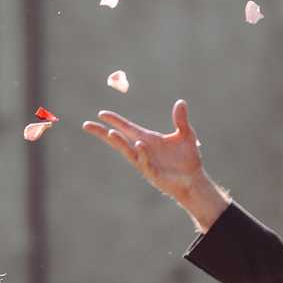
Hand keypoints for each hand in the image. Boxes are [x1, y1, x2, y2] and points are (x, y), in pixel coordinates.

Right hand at [83, 100, 228, 229]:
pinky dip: (142, 154)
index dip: (115, 120)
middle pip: (118, 140)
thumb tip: (180, 102)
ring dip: (119, 142)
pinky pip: (145, 163)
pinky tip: (140, 144)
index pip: (127, 128)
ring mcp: (145, 162)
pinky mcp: (153, 174)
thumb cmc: (187, 158)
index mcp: (147, 139)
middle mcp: (142, 150)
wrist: (195, 179)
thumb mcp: (186, 135)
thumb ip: (180, 120)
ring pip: (127, 151)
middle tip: (87, 125)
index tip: (101, 114)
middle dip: (103, 132)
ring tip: (110, 132)